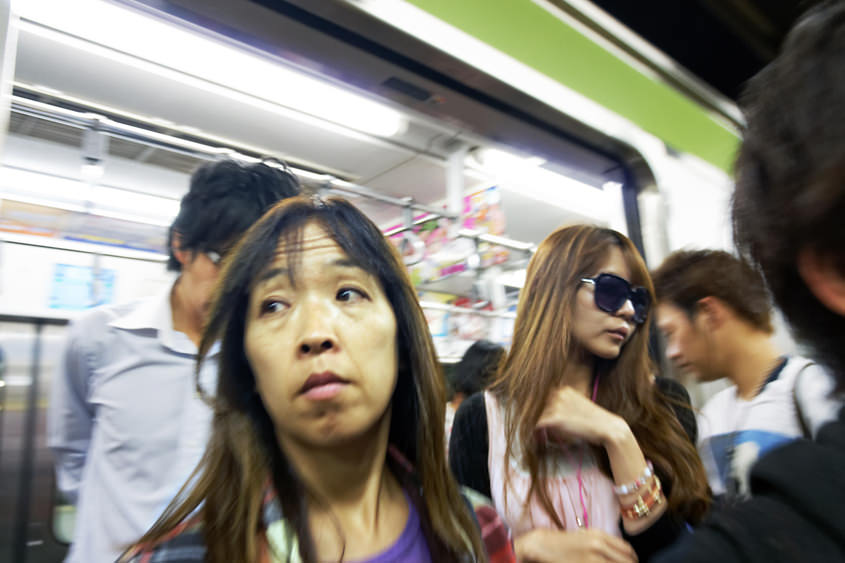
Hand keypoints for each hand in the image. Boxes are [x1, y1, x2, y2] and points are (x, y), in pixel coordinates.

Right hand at [514, 528, 636, 562]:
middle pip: (627, 562)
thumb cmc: (566, 542)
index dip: (634, 560)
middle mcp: (599, 546)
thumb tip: (624, 554)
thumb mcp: (587, 536)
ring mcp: (592, 559)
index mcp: (600, 535)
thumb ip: (606, 543)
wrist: (544, 545)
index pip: (628, 550)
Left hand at [536, 387, 626, 446]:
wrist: (608, 428)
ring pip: (540, 418)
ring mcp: (557, 405)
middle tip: (547, 434)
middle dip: (545, 422)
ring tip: (548, 439)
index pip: (546, 402)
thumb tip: (550, 416)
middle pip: (542, 410)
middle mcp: (559, 394)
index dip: (547, 414)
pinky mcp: (556, 418)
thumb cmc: (596, 421)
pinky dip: (538, 435)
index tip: (546, 424)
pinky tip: (541, 441)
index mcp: (565, 390)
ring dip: (544, 430)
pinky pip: (539, 426)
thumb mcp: (579, 407)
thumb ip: (565, 407)